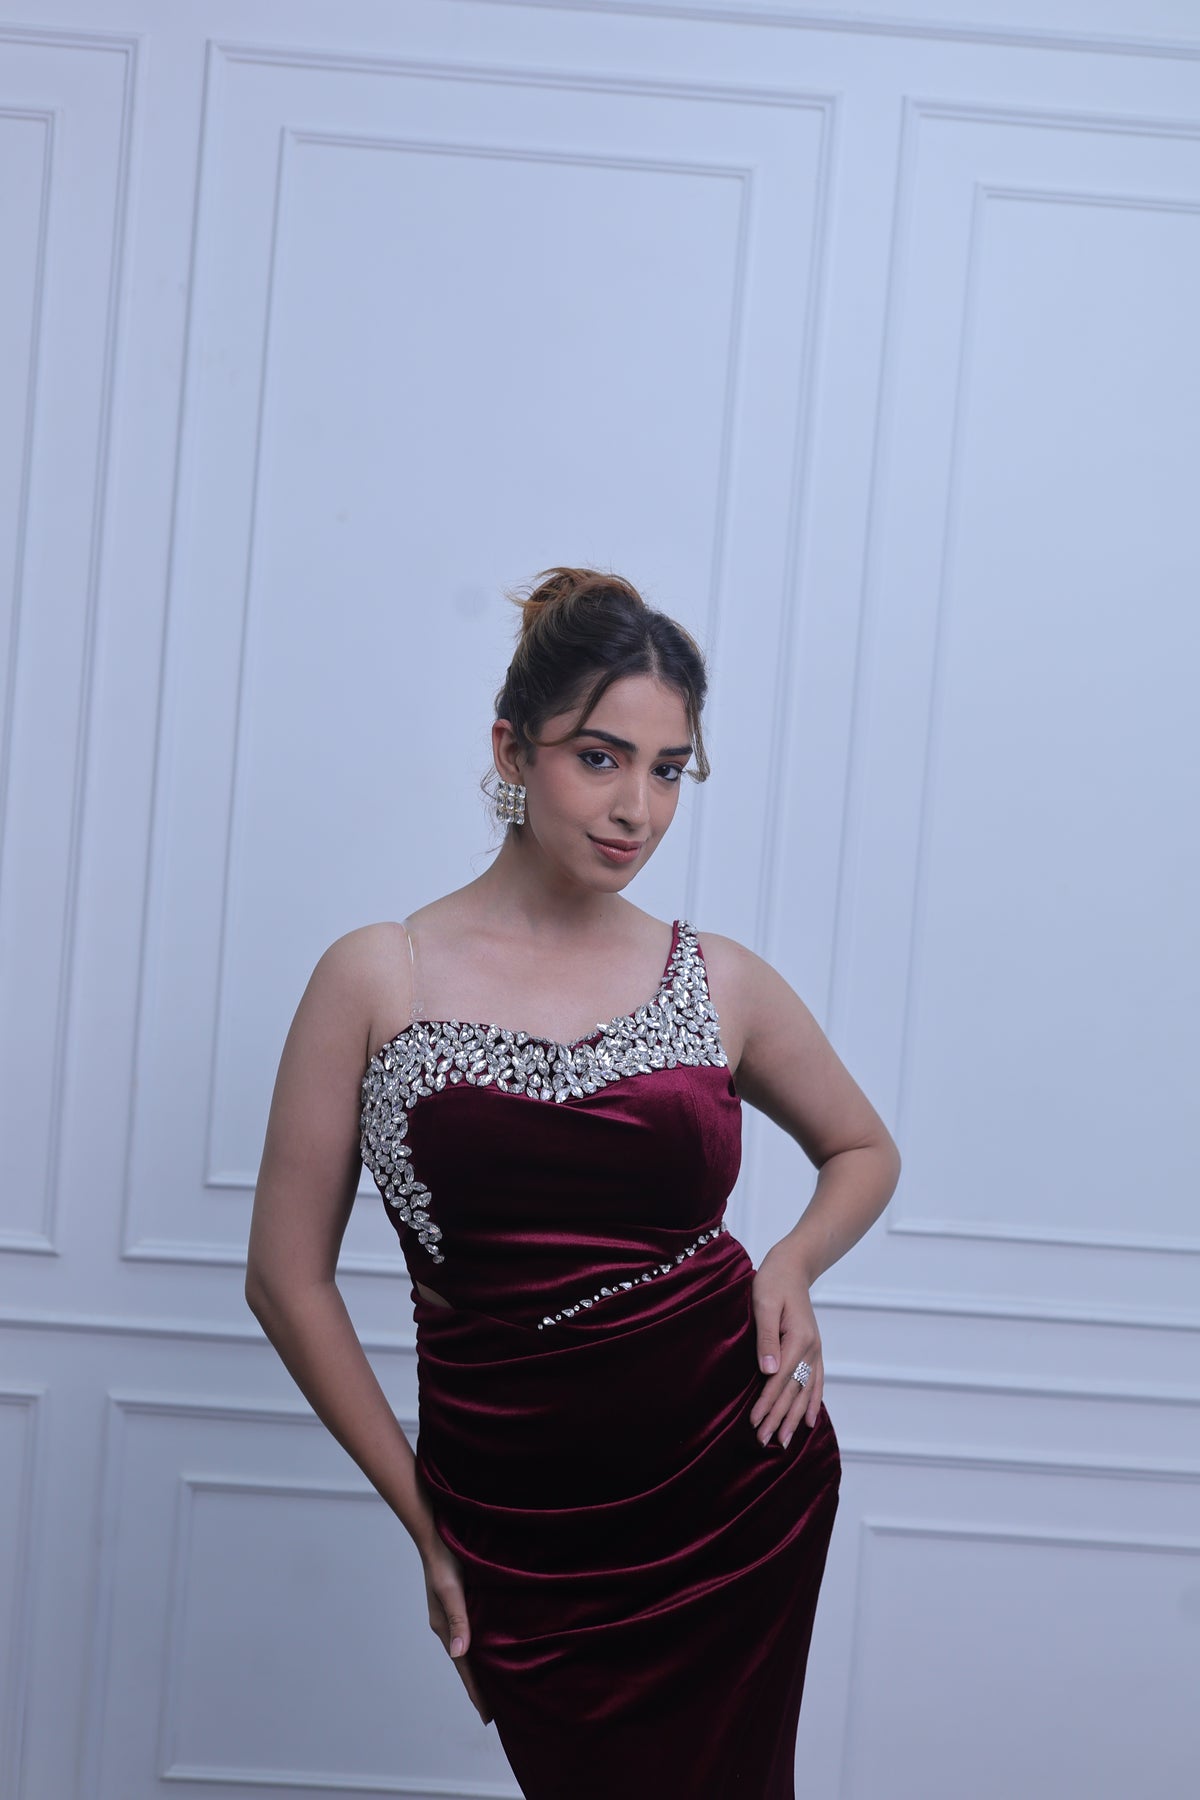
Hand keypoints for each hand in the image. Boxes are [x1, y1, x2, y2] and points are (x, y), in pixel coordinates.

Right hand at [421, 1533, 492, 1724]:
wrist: (437, 1533)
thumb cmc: (445, 1559)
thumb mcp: (451, 1589)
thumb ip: (457, 1619)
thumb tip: (460, 1653)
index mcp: (444, 1627)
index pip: (464, 1667)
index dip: (477, 1691)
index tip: (489, 1717)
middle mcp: (448, 1626)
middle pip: (467, 1663)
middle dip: (480, 1686)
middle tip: (498, 1711)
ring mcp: (454, 1615)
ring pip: (471, 1649)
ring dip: (482, 1667)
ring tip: (499, 1686)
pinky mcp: (461, 1603)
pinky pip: (473, 1632)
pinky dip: (483, 1647)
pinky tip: (494, 1648)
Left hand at [748, 1240, 824, 1445]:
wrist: (793, 1265)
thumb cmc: (773, 1280)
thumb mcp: (763, 1303)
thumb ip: (766, 1338)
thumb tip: (768, 1371)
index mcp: (797, 1339)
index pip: (780, 1380)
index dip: (768, 1403)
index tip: (755, 1423)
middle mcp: (811, 1348)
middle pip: (794, 1391)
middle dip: (780, 1418)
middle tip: (766, 1442)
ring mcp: (815, 1350)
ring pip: (806, 1391)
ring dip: (796, 1417)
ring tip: (786, 1441)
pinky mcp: (813, 1348)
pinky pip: (816, 1381)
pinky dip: (814, 1401)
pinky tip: (810, 1420)